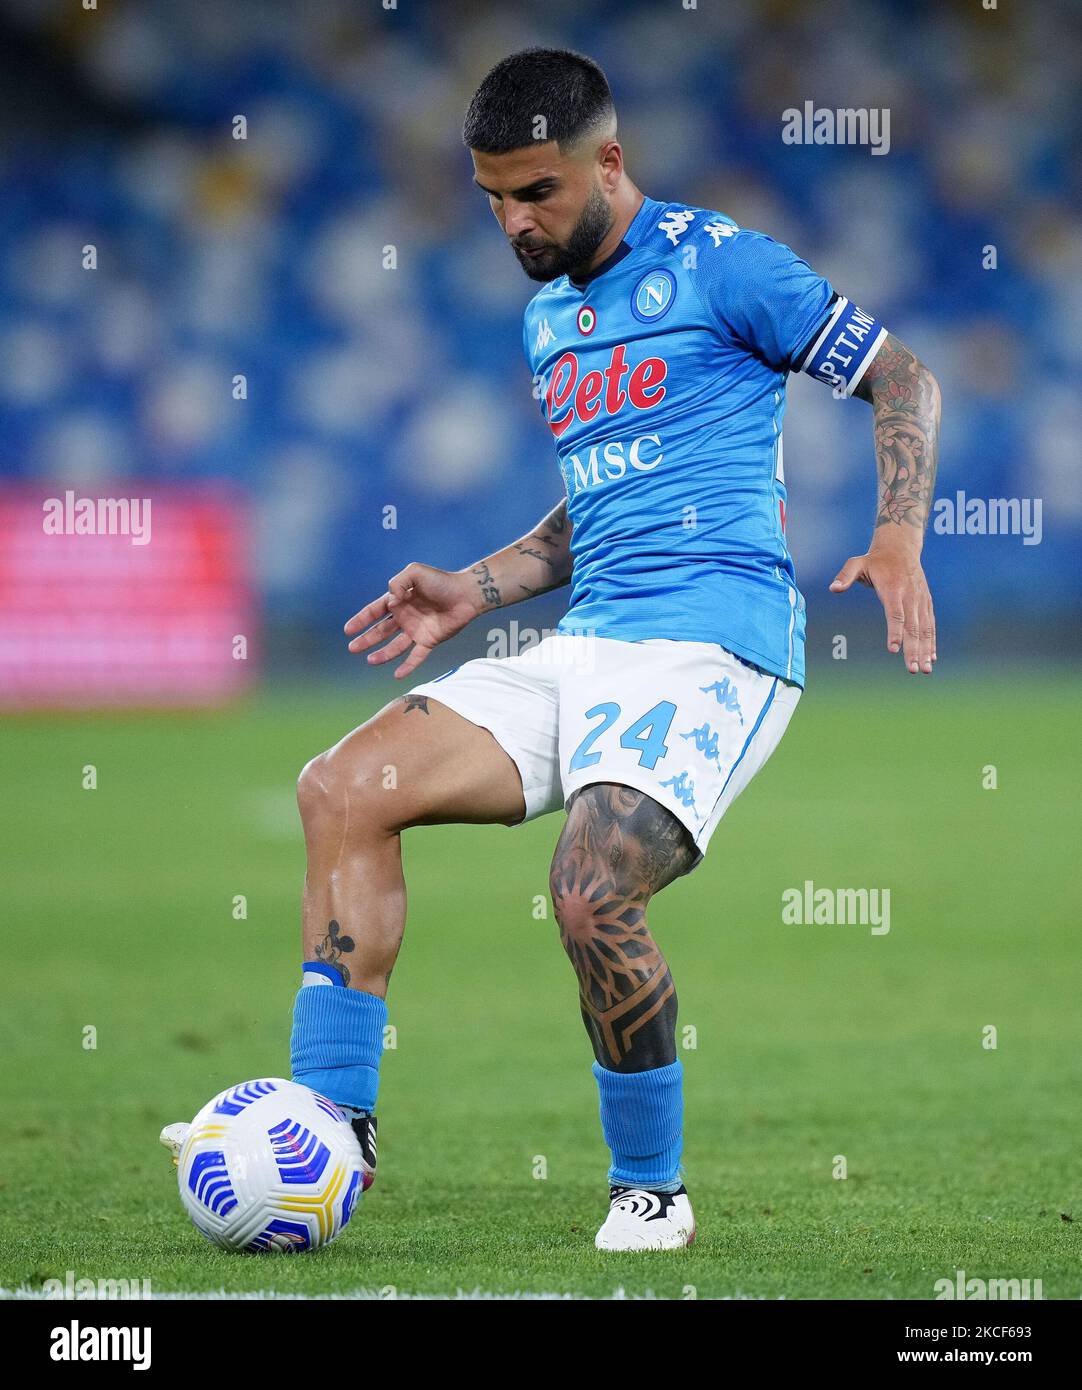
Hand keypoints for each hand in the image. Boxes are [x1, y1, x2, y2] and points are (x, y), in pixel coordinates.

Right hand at [344, 563, 482, 679]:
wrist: (467, 593)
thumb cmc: (442, 581)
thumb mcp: (415, 572)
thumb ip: (398, 582)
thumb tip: (390, 602)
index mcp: (399, 600)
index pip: (375, 611)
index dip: (361, 620)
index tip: (348, 630)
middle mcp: (406, 617)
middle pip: (381, 631)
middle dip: (366, 639)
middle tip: (352, 648)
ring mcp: (417, 630)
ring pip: (395, 646)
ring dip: (383, 654)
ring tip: (370, 661)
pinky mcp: (430, 640)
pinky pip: (416, 656)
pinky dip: (407, 666)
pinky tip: (397, 674)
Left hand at [830, 533, 935, 674]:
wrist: (901, 548)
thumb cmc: (875, 560)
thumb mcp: (857, 563)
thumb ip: (845, 576)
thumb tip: (833, 588)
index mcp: (893, 588)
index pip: (895, 613)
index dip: (895, 632)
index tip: (894, 649)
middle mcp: (910, 596)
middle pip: (913, 626)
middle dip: (914, 649)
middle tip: (913, 669)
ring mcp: (920, 600)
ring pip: (925, 628)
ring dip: (925, 650)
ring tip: (924, 670)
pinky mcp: (926, 603)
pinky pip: (930, 625)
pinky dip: (931, 642)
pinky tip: (931, 659)